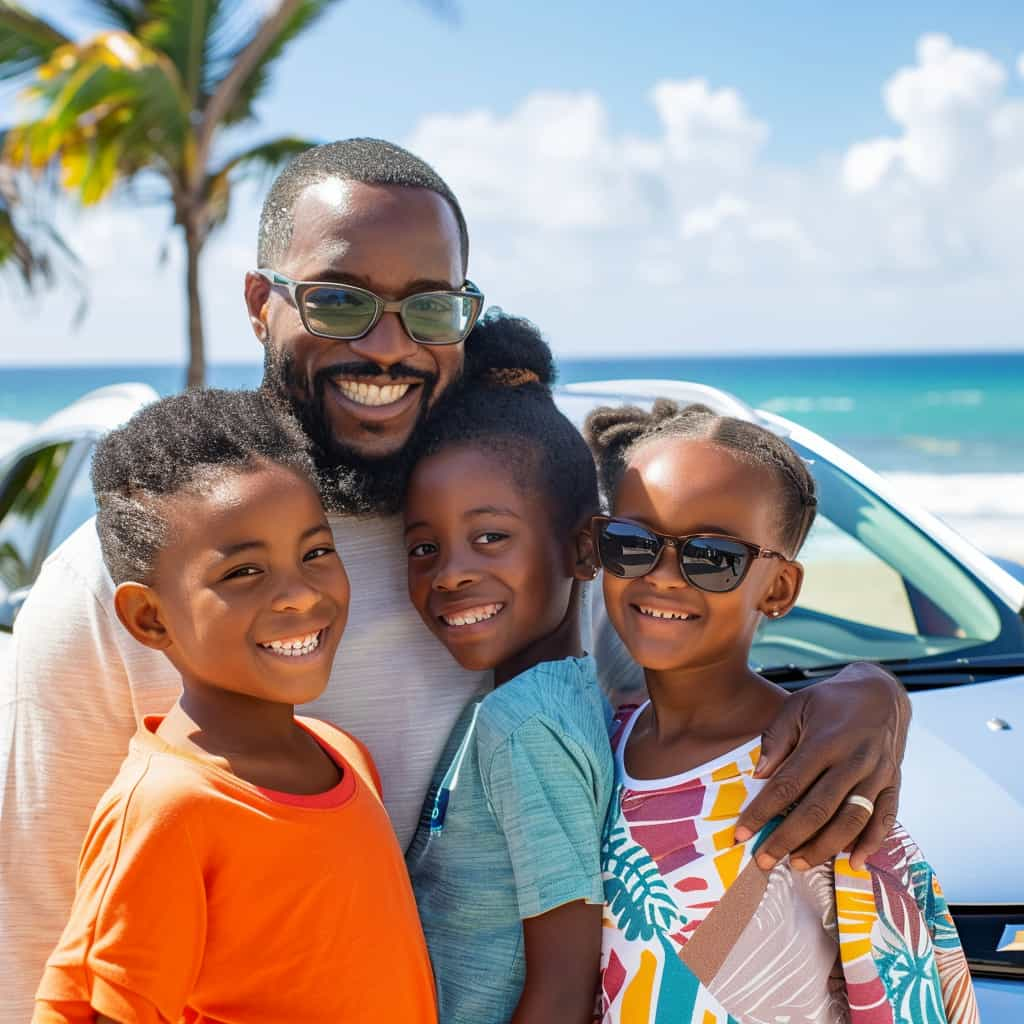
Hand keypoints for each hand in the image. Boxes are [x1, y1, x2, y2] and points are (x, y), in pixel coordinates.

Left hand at [734, 662, 908, 871]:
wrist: (881, 691)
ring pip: (851, 819)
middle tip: (765, 860)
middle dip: (788, 839)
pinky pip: (886, 817)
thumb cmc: (831, 700)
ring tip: (799, 864)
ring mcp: (876, 775)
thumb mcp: (797, 706)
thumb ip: (777, 739)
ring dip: (825, 847)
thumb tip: (759, 775)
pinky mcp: (894, 783)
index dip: (763, 812)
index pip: (787, 785)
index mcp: (824, 742)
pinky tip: (853, 862)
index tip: (742, 833)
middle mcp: (852, 761)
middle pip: (817, 809)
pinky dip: (871, 842)